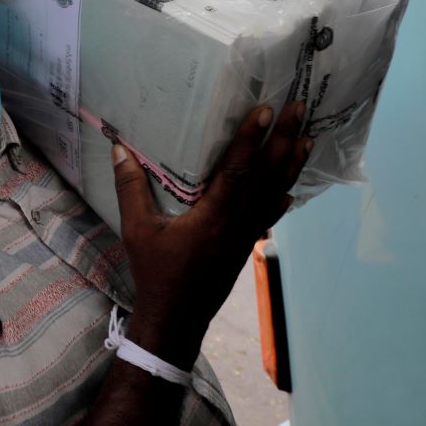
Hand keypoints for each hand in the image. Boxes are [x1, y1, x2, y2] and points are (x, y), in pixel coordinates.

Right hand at [110, 102, 311, 367]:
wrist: (176, 317)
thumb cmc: (155, 273)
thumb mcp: (137, 229)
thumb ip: (130, 188)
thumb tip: (119, 149)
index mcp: (214, 216)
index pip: (240, 170)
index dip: (253, 139)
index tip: (266, 110)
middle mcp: (238, 222)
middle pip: (269, 176)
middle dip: (284, 140)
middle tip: (298, 108)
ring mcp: (246, 234)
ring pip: (276, 193)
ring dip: (291, 164)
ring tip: (305, 137)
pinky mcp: (245, 245)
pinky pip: (270, 213)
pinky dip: (282, 194)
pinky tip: (289, 187)